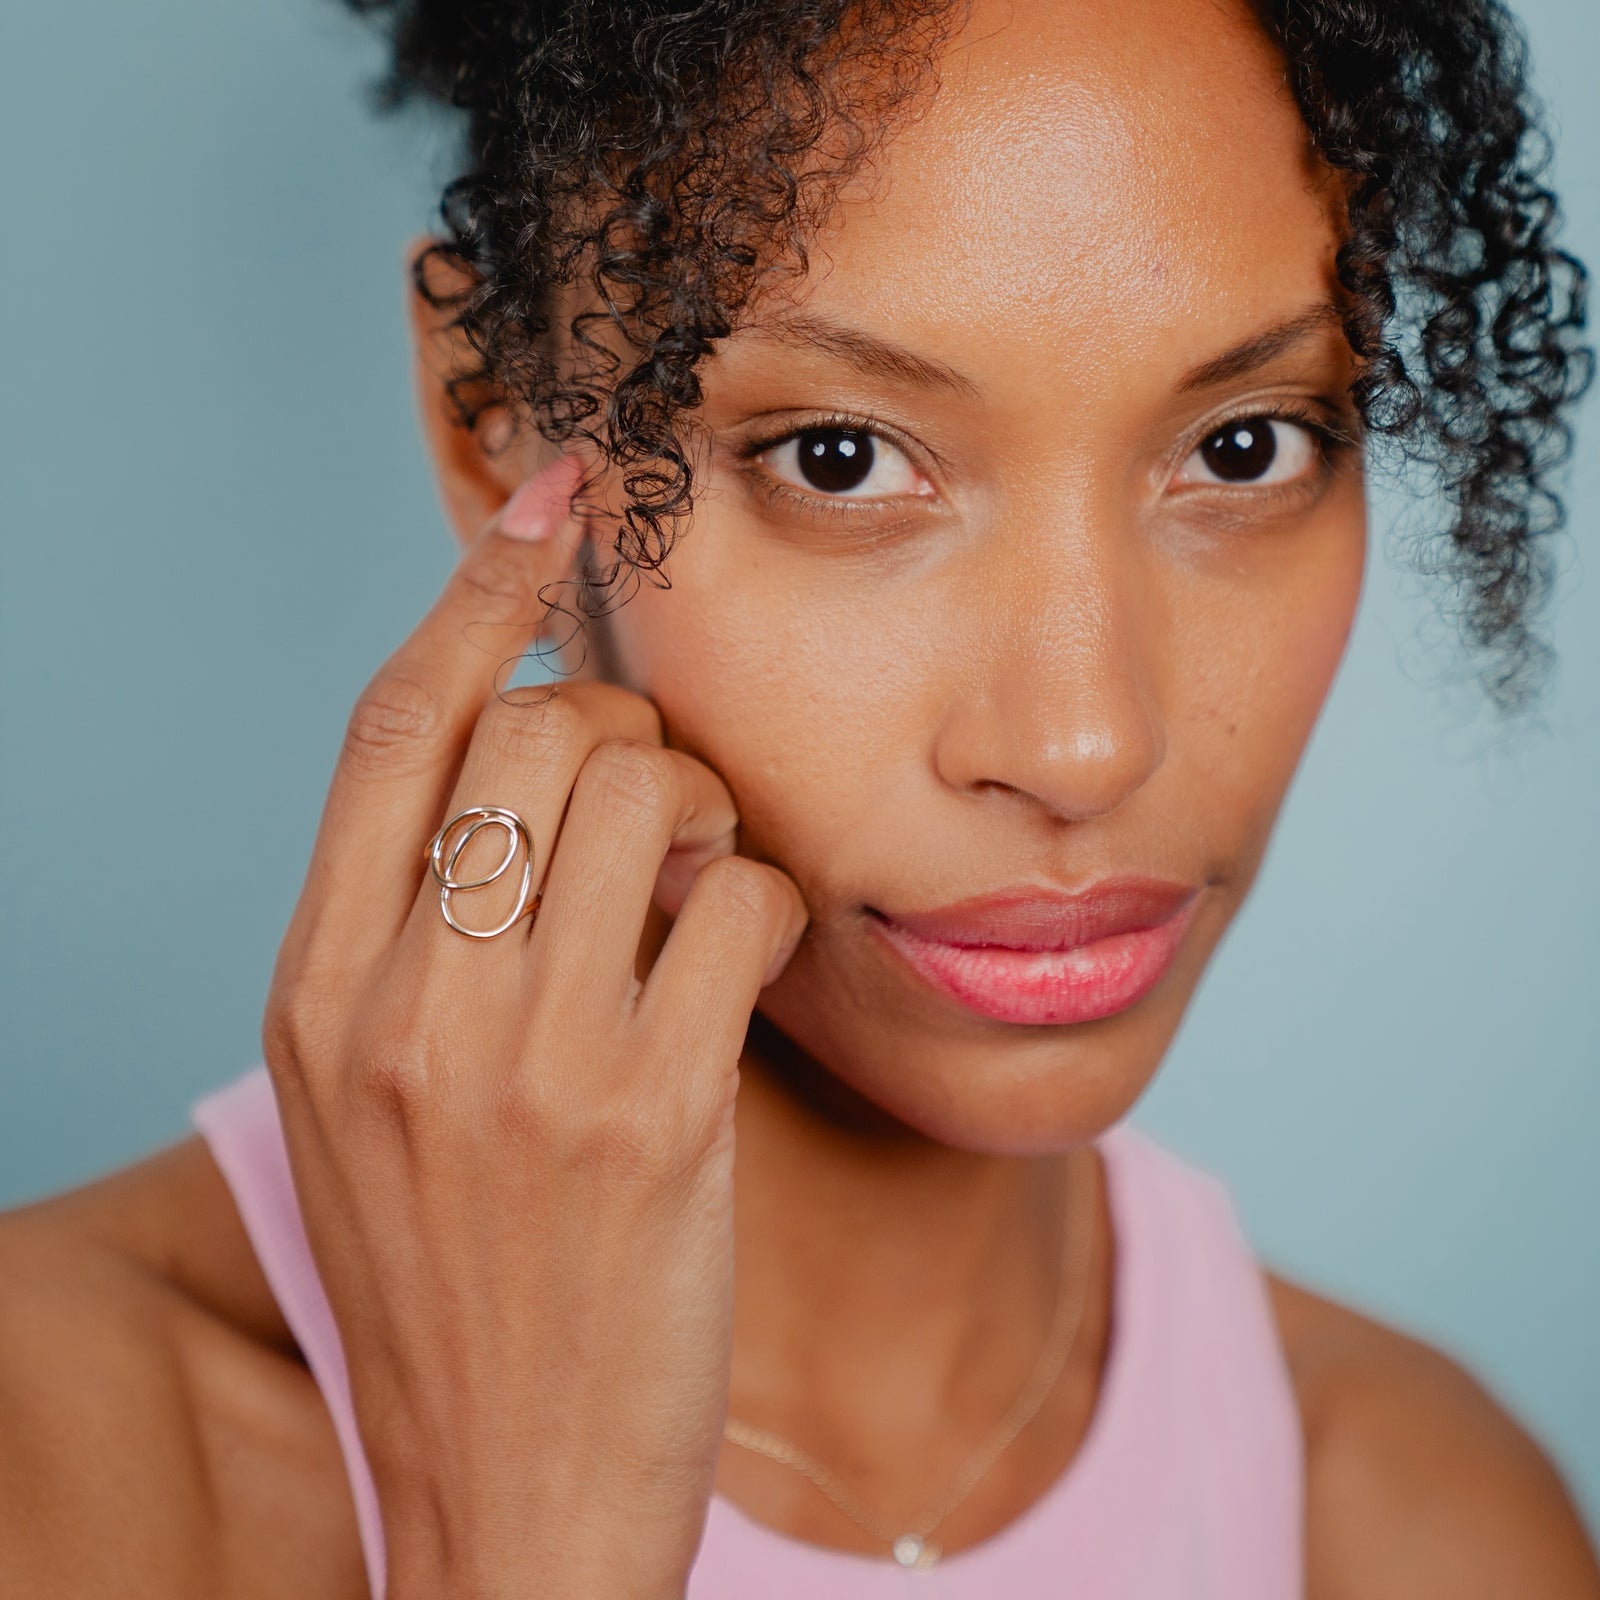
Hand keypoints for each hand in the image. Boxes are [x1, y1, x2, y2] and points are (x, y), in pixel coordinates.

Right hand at [260, 455, 807, 1599]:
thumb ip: (416, 934)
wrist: (510, 1490)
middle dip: (619, 729)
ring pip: (644, 792)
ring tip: (701, 884)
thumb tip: (526, 757)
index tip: (550, 501)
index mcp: (318, 989)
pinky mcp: (658, 1118)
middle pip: (533, 731)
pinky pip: (747, 905)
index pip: (391, 727)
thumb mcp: (374, 1100)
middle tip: (653, 803)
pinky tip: (749, 963)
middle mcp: (407, 1006)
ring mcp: (530, 1062)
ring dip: (703, 808)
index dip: (476, 590)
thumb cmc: (456, 1280)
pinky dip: (769, 902)